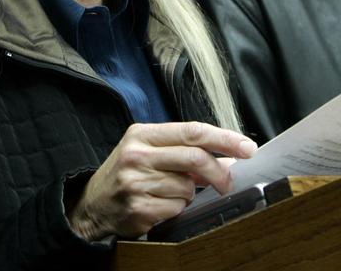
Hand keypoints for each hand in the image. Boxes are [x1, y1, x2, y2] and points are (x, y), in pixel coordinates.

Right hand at [66, 121, 256, 240]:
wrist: (92, 204)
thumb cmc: (126, 173)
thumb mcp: (149, 153)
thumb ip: (184, 151)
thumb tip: (228, 159)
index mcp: (141, 134)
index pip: (192, 131)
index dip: (224, 139)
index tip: (247, 147)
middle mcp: (136, 154)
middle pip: (195, 158)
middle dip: (218, 172)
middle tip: (226, 183)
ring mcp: (135, 181)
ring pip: (188, 187)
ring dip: (188, 194)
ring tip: (168, 192)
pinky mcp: (138, 207)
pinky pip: (176, 208)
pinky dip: (176, 209)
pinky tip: (159, 205)